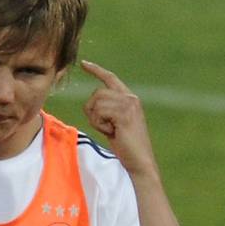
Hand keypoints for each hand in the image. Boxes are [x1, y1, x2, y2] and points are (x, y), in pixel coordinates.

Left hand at [80, 60, 156, 176]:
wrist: (140, 162)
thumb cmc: (127, 147)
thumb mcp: (116, 124)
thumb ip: (108, 110)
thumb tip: (93, 103)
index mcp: (130, 99)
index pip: (110, 78)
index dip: (96, 70)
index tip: (84, 64)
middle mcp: (130, 98)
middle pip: (97, 93)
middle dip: (93, 111)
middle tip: (105, 128)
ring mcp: (128, 105)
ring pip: (96, 102)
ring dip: (96, 120)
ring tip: (110, 131)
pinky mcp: (124, 114)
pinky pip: (99, 112)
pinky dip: (100, 124)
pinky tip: (112, 133)